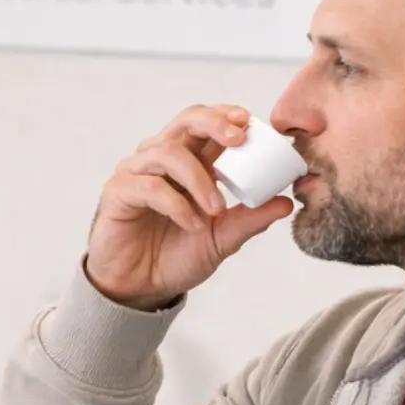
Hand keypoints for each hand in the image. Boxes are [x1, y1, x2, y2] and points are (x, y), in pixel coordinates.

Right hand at [86, 104, 296, 309]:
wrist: (140, 288)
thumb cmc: (176, 256)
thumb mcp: (221, 239)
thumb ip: (250, 219)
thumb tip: (286, 202)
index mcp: (189, 162)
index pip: (208, 124)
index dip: (228, 117)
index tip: (252, 125)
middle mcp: (162, 159)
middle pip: (186, 121)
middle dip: (214, 124)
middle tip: (238, 140)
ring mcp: (137, 172)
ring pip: (168, 153)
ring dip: (199, 179)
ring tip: (216, 210)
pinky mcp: (118, 192)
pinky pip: (149, 187)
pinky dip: (176, 204)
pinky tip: (191, 224)